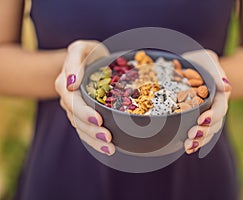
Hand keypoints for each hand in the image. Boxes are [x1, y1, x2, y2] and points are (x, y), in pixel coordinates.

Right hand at [55, 40, 115, 155]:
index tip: (99, 119)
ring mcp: (74, 108)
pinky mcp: (83, 115)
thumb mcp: (81, 48)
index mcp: (65, 82)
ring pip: (80, 127)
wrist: (89, 60)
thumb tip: (71, 83)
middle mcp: (68, 98)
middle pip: (76, 118)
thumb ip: (74, 59)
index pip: (72, 100)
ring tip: (110, 148)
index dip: (84, 112)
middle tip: (108, 138)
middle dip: (91, 130)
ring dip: (93, 139)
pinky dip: (95, 140)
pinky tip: (107, 148)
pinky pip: (85, 129)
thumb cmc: (88, 52)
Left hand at [181, 50, 231, 153]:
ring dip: (199, 140)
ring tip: (188, 146)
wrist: (190, 66)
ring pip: (208, 132)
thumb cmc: (199, 61)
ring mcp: (207, 114)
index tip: (202, 120)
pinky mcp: (196, 119)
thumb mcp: (207, 59)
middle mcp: (215, 106)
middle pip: (215, 124)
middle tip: (191, 135)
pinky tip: (186, 147)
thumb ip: (216, 71)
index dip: (213, 115)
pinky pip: (199, 132)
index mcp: (220, 94)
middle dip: (205, 131)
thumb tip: (226, 87)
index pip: (220, 107)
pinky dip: (194, 141)